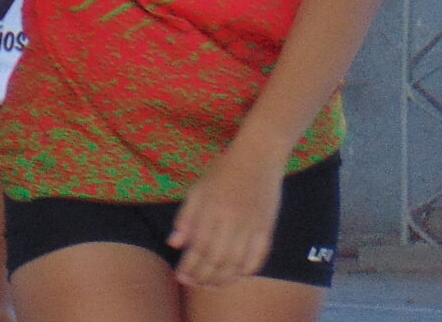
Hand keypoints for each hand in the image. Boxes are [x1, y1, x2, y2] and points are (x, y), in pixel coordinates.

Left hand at [167, 147, 285, 288]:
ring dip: (223, 279)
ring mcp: (252, 225)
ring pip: (236, 262)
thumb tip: (174, 245)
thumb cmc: (223, 171)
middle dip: (203, 277)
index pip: (197, 248)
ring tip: (211, 286)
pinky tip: (236, 275)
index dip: (189, 266)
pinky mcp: (267, 227)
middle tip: (193, 284)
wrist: (257, 156)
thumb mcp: (197, 189)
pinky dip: (247, 270)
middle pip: (216, 259)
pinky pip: (258, 256)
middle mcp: (231, 220)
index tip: (181, 276)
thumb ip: (185, 218)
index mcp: (211, 209)